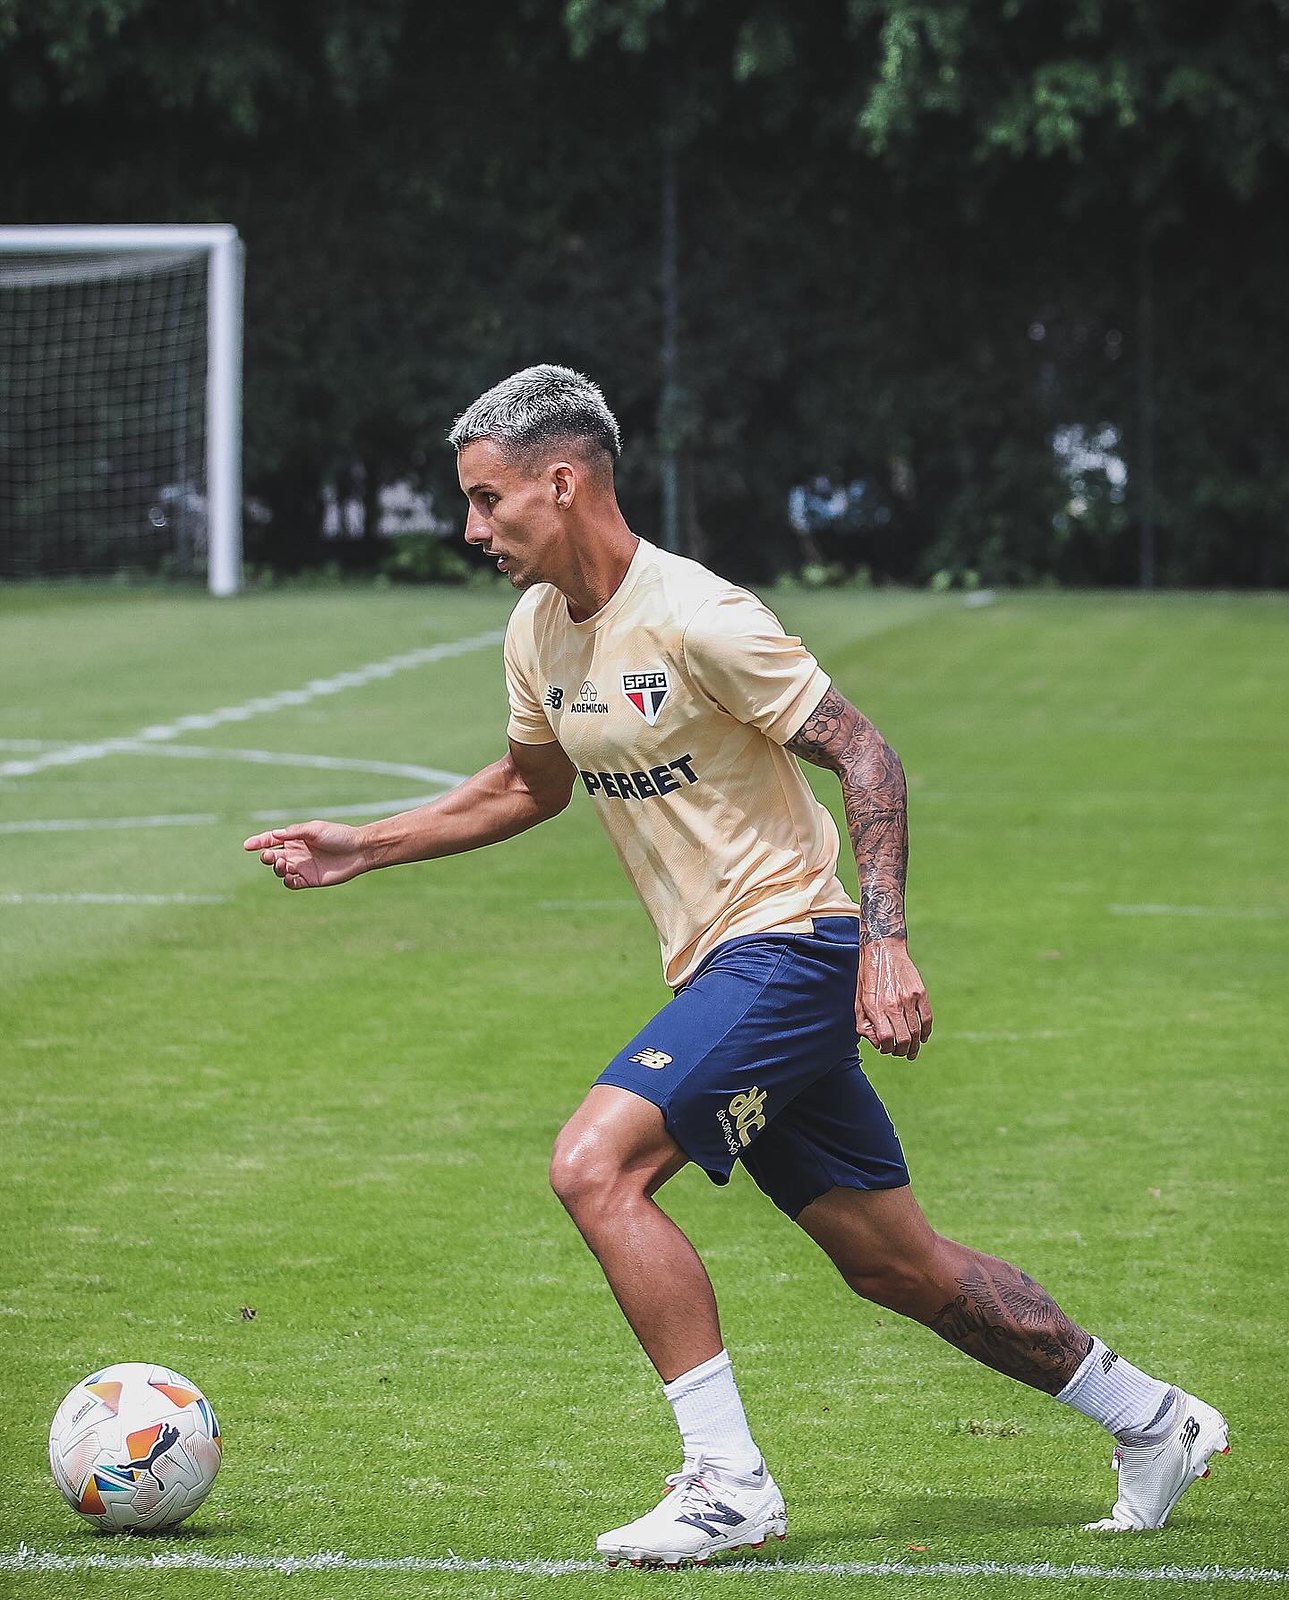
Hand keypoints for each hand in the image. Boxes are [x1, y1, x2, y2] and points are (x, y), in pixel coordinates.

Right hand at [242, 820, 369, 889]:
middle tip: (270, 856)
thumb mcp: (315, 829)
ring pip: (280, 871)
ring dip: (276, 869)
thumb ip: (294, 832)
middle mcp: (297, 852)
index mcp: (296, 838)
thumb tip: (274, 834)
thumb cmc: (338, 835)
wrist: (359, 850)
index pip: (271, 839)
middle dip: (266, 857)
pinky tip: (290, 876)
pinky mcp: (310, 879)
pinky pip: (292, 884)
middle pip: (272, 856)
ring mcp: (302, 866)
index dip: (258, 842)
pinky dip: (287, 881)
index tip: (247, 845)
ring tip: (283, 864)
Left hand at [856, 937, 932, 1059]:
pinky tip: (922, 1037)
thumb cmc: (867, 976)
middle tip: (900, 1053)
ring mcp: (909, 999)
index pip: (886, 1040)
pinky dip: (926, 1032)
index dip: (887, 1049)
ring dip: (914, 1046)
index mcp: (875, 1007)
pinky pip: (927, 1019)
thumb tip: (878, 1043)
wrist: (883, 949)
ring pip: (916, 1032)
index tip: (886, 1048)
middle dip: (901, 1051)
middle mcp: (893, 1004)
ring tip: (911, 1051)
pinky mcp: (920, 993)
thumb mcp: (859, 1000)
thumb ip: (864, 1024)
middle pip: (903, 1040)